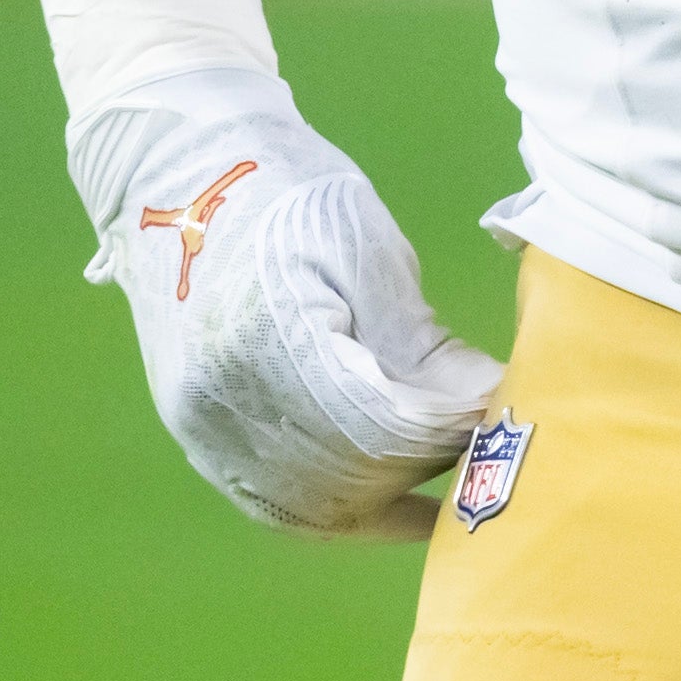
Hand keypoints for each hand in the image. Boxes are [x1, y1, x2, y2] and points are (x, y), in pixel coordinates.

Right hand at [78, 70, 501, 539]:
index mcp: (267, 337)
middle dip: (428, 464)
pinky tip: (409, 508)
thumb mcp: (369, 249)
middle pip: (349, 474)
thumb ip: (423, 343)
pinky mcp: (197, 435)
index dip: (447, 430)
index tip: (500, 412)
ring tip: (455, 469)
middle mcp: (222, 399)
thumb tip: (488, 410)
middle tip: (491, 439)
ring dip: (393, 496)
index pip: (378, 425)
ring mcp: (200, 425)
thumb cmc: (289, 191)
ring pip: (316, 507)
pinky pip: (279, 504)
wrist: (180, 168)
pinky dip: (348, 511)